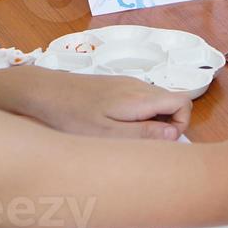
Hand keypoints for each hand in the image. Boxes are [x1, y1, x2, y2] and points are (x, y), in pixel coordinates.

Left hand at [15, 67, 191, 139]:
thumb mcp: (108, 134)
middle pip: (171, 102)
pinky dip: (136, 115)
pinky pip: (139, 100)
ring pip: (155, 102)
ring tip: (123, 137)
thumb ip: (144, 134)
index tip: (162, 140)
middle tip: (139, 143)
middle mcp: (139, 86)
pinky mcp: (115, 86)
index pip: (184, 102)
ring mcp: (127, 84)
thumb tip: (175, 134)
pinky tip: (112, 126)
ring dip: (150, 121)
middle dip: (165, 125)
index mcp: (141, 97)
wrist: (43, 92)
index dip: (182, 123)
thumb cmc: (73, 116)